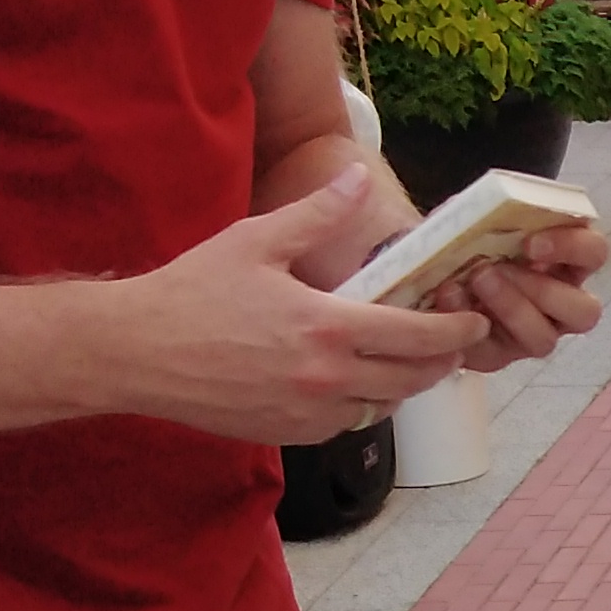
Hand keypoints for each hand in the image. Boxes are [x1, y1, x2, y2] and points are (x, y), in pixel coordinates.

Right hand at [107, 166, 488, 441]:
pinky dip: (360, 405)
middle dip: (440, 361)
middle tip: (450, 342)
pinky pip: (345, 425)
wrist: (136, 352)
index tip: (474, 321)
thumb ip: (317, 213)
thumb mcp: (257, 241)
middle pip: (413, 380)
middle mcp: (326, 379)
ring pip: (382, 407)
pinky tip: (354, 381)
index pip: (419, 338)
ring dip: (401, 385)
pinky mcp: (287, 434)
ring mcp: (307, 413)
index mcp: (328, 328)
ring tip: (404, 359)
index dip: (457, 332)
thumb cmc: (192, 292)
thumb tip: (357, 176)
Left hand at [433, 223, 609, 371]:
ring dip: (510, 308)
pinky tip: (448, 297)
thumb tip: (471, 208)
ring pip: (545, 340)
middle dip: (544, 290)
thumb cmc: (463, 238)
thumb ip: (483, 209)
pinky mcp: (497, 355)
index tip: (531, 243)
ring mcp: (531, 334)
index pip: (593, 254)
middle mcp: (559, 303)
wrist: (428, 266)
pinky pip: (495, 353)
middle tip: (499, 268)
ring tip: (474, 281)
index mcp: (566, 261)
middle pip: (586, 312)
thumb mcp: (474, 215)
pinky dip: (471, 324)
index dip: (572, 248)